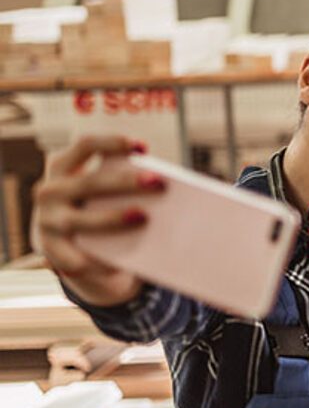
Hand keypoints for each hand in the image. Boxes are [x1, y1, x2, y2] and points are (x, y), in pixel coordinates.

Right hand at [31, 135, 159, 305]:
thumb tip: (162, 188)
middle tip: (158, 183)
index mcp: (62, 168)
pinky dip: (100, 262)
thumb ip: (119, 184)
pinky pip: (77, 258)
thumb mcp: (100, 192)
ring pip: (82, 219)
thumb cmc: (94, 208)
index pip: (85, 146)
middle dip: (126, 182)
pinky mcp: (51, 251)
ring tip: (143, 217)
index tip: (143, 147)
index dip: (113, 143)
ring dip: (113, 218)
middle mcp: (50, 192)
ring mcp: (47, 221)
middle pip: (90, 183)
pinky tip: (121, 265)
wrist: (65, 245)